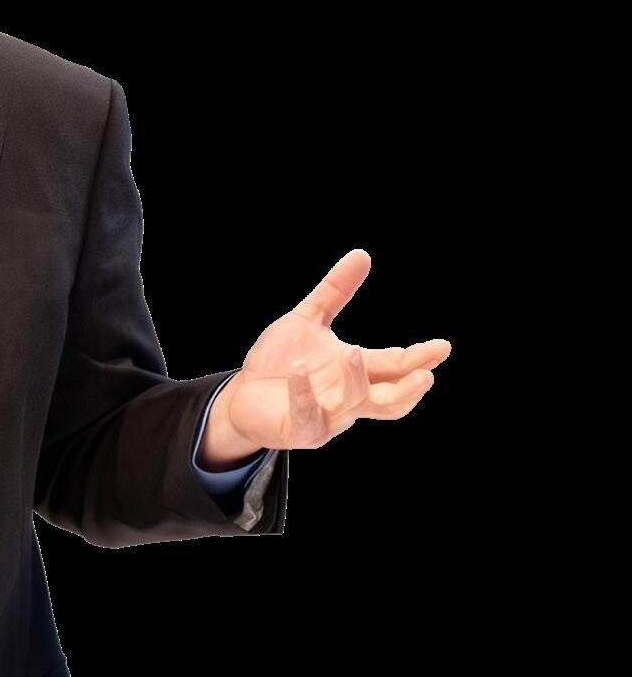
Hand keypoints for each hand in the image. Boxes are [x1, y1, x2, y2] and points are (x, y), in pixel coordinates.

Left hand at [217, 249, 450, 451]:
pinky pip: (306, 414)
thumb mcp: (308, 320)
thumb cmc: (279, 362)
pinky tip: (299, 370)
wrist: (242, 397)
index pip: (394, 366)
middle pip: (390, 398)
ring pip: (353, 406)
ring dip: (355, 381)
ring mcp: (326, 417)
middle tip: (426, 374)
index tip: (442, 347)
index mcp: (356, 371)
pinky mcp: (299, 429)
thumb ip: (335, 292)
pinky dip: (304, 393)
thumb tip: (362, 254)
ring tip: (352, 354)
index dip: (418, 358)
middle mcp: (348, 397)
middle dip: (409, 388)